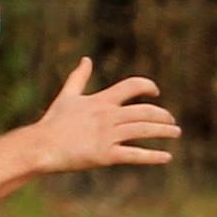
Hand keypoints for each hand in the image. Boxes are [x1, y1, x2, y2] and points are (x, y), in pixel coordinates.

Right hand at [31, 58, 179, 173]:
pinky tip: (166, 157)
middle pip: (145, 111)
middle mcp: (108, 116)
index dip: (147, 86)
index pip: (132, 86)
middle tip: (171, 122)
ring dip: (164, 132)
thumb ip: (78, 78)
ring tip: (176, 133)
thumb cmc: (51, 123)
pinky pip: (134, 155)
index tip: (155, 92)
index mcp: (101, 101)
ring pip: (144, 131)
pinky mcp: (105, 155)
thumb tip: (86, 59)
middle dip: (163, 116)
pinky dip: (152, 156)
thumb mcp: (66, 97)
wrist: (40, 146)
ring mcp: (107, 136)